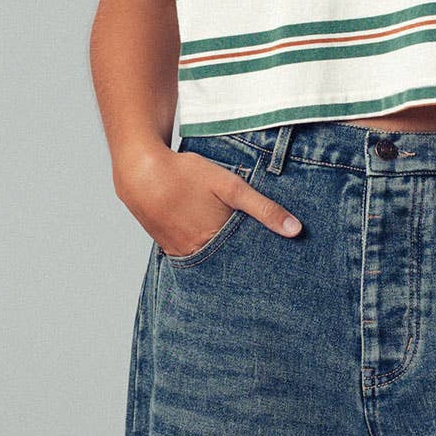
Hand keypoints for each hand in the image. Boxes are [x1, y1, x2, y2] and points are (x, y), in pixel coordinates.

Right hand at [117, 144, 302, 258]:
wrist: (139, 171)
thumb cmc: (186, 174)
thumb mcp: (230, 186)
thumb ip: (263, 208)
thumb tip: (295, 230)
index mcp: (215, 243)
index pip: (246, 260)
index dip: (260, 259)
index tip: (276, 264)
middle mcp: (196, 254)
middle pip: (227, 264)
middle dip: (242, 262)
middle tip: (258, 261)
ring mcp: (179, 252)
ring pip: (208, 260)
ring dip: (220, 256)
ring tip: (233, 250)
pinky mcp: (167, 246)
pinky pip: (190, 255)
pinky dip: (202, 250)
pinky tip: (207, 239)